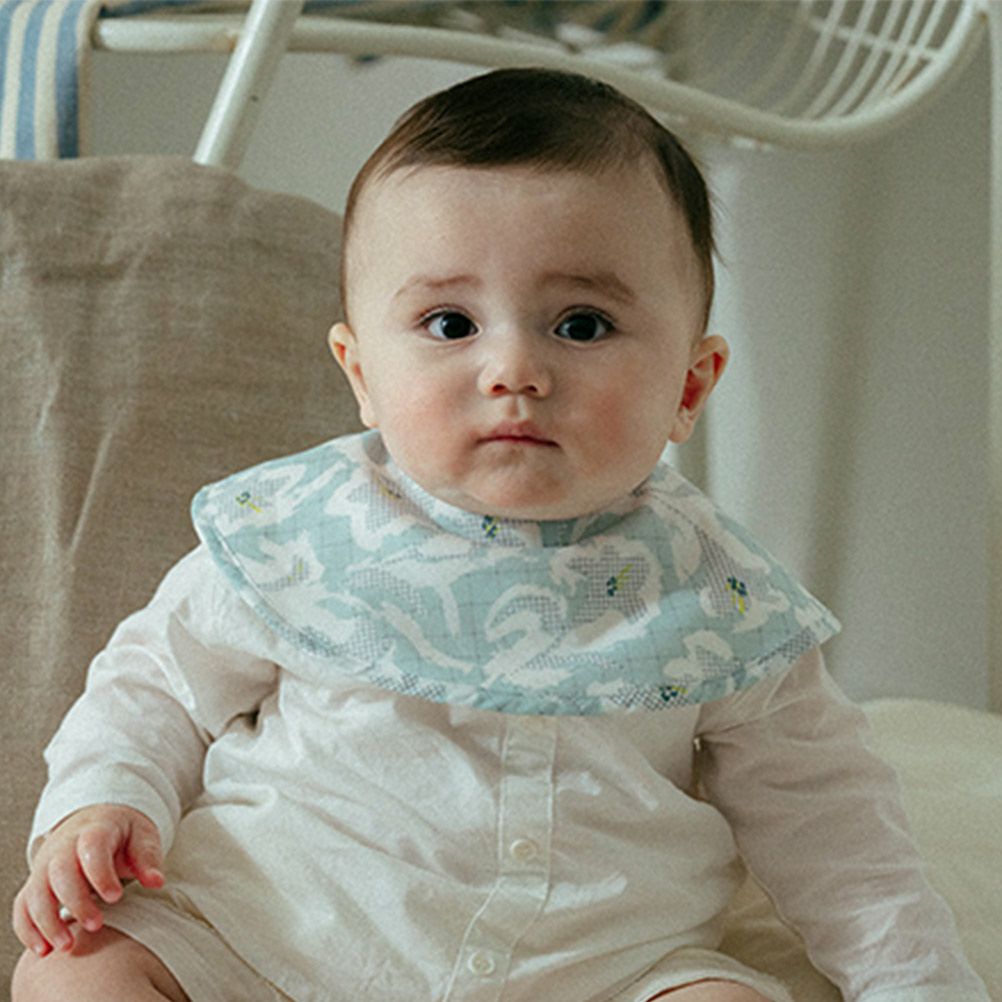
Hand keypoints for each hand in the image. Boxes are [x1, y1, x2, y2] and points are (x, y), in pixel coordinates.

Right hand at [11, 804, 164, 956]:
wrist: (95, 822)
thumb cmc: (123, 834)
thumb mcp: (142, 836)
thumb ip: (148, 857)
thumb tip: (157, 882)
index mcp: (94, 829)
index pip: (92, 847)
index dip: (100, 873)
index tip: (115, 898)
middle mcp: (63, 846)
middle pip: (60, 872)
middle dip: (75, 902)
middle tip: (95, 926)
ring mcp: (45, 865)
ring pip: (36, 892)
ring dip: (47, 922)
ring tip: (66, 946)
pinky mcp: (35, 884)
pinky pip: (23, 907)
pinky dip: (28, 929)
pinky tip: (43, 950)